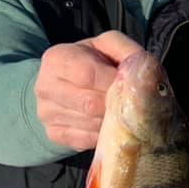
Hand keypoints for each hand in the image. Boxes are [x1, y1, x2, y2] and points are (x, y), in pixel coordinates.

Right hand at [34, 31, 140, 150]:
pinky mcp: (54, 134)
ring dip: (113, 121)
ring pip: (91, 125)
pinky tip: (108, 123)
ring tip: (121, 111)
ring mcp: (46, 113)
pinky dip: (104, 134)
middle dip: (117, 104)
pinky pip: (87, 141)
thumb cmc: (95, 62)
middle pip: (90, 104)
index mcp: (57, 58)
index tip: (129, 84)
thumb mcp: (108, 47)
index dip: (114, 82)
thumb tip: (144, 71)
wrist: (68, 82)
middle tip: (130, 101)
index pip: (88, 75)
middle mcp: (45, 86)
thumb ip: (126, 51)